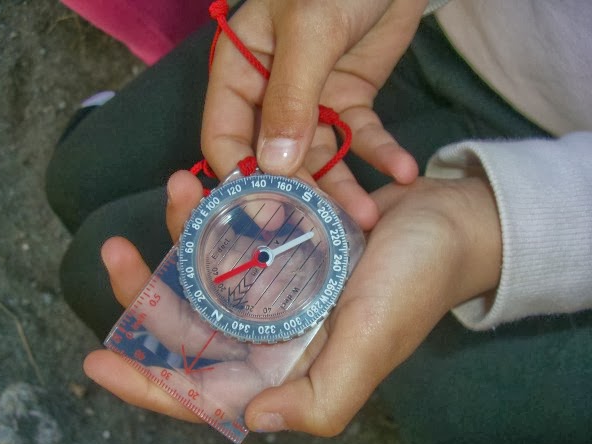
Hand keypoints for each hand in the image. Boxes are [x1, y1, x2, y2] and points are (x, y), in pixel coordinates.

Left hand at [84, 169, 502, 434]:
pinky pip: (233, 236)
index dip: (149, 385)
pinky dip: (214, 216)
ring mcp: (276, 287)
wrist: (449, 222)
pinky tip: (203, 186)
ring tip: (175, 188)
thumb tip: (249, 422)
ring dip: (179, 238)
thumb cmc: (415, 283)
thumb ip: (319, 400)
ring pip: (205, 275)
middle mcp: (275, 333)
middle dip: (146, 297)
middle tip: (114, 251)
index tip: (98, 361)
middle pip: (191, 329)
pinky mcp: (284, 246)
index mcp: (290, 368)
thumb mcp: (373, 344)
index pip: (206, 392)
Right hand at [202, 0, 426, 229]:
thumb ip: (290, 97)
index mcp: (240, 70)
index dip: (239, 176)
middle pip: (274, 157)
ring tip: (366, 217)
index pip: (224, 136)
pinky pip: (360, 136)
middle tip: (320, 229)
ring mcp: (311, 101)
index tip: (262, 213)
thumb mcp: (309, 29)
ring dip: (344, 186)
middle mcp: (270, 94)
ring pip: (319, 156)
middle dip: (298, 191)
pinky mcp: (350, 100)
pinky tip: (403, 173)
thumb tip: (273, 165)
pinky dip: (381, 154)